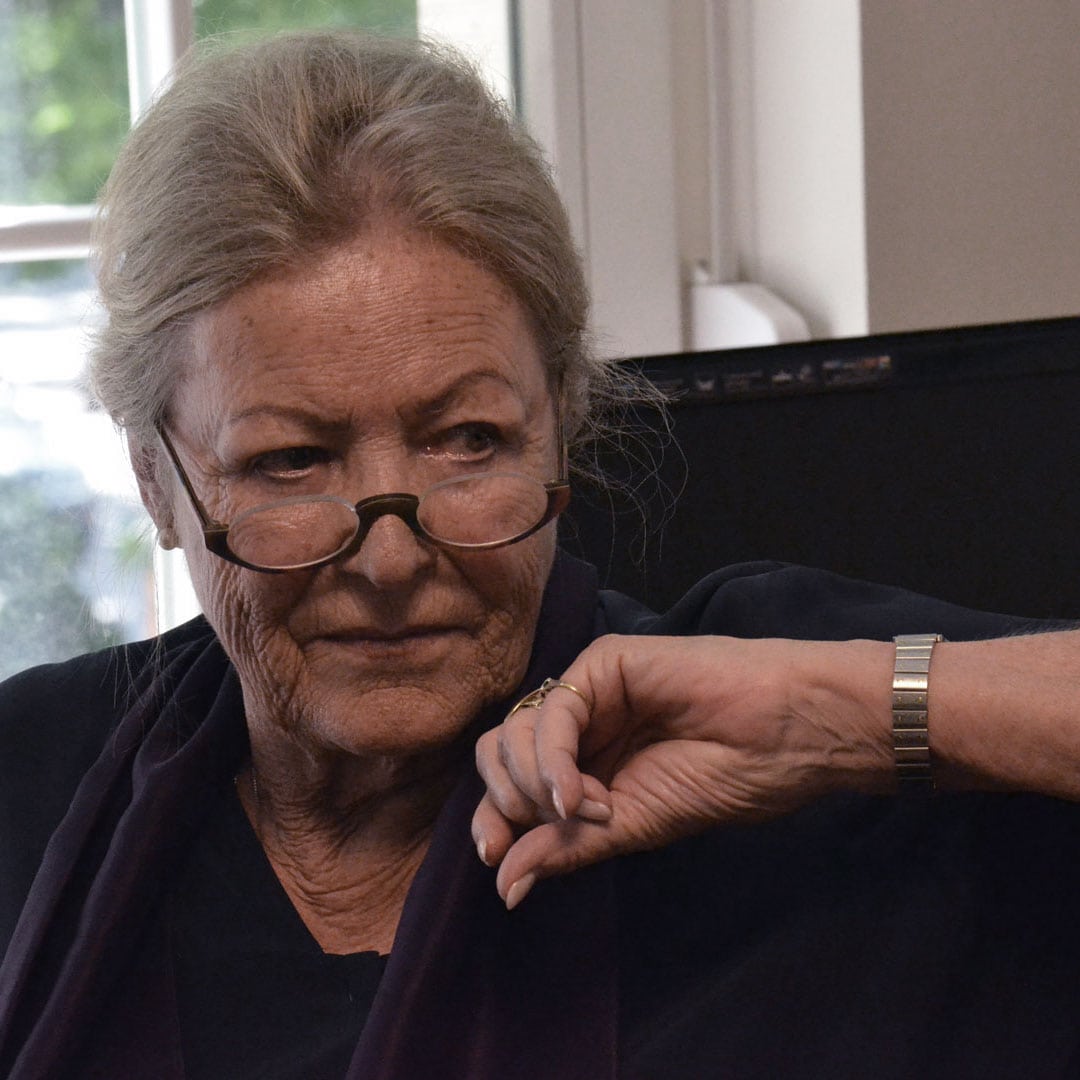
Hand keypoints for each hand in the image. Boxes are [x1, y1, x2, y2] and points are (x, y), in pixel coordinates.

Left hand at [472, 634, 893, 907]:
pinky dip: (553, 760)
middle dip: (508, 802)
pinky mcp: (604, 661)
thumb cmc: (725, 777)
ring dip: (536, 785)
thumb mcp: (632, 826)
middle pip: (498, 755)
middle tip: (562, 826)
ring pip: (514, 732)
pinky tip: (581, 794)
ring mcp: (588, 689)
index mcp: (584, 760)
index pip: (509, 783)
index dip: (491, 818)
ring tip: (594, 809)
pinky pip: (553, 711)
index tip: (495, 859)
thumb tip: (505, 887)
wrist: (787, 734)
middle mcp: (578, 723)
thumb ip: (566, 848)